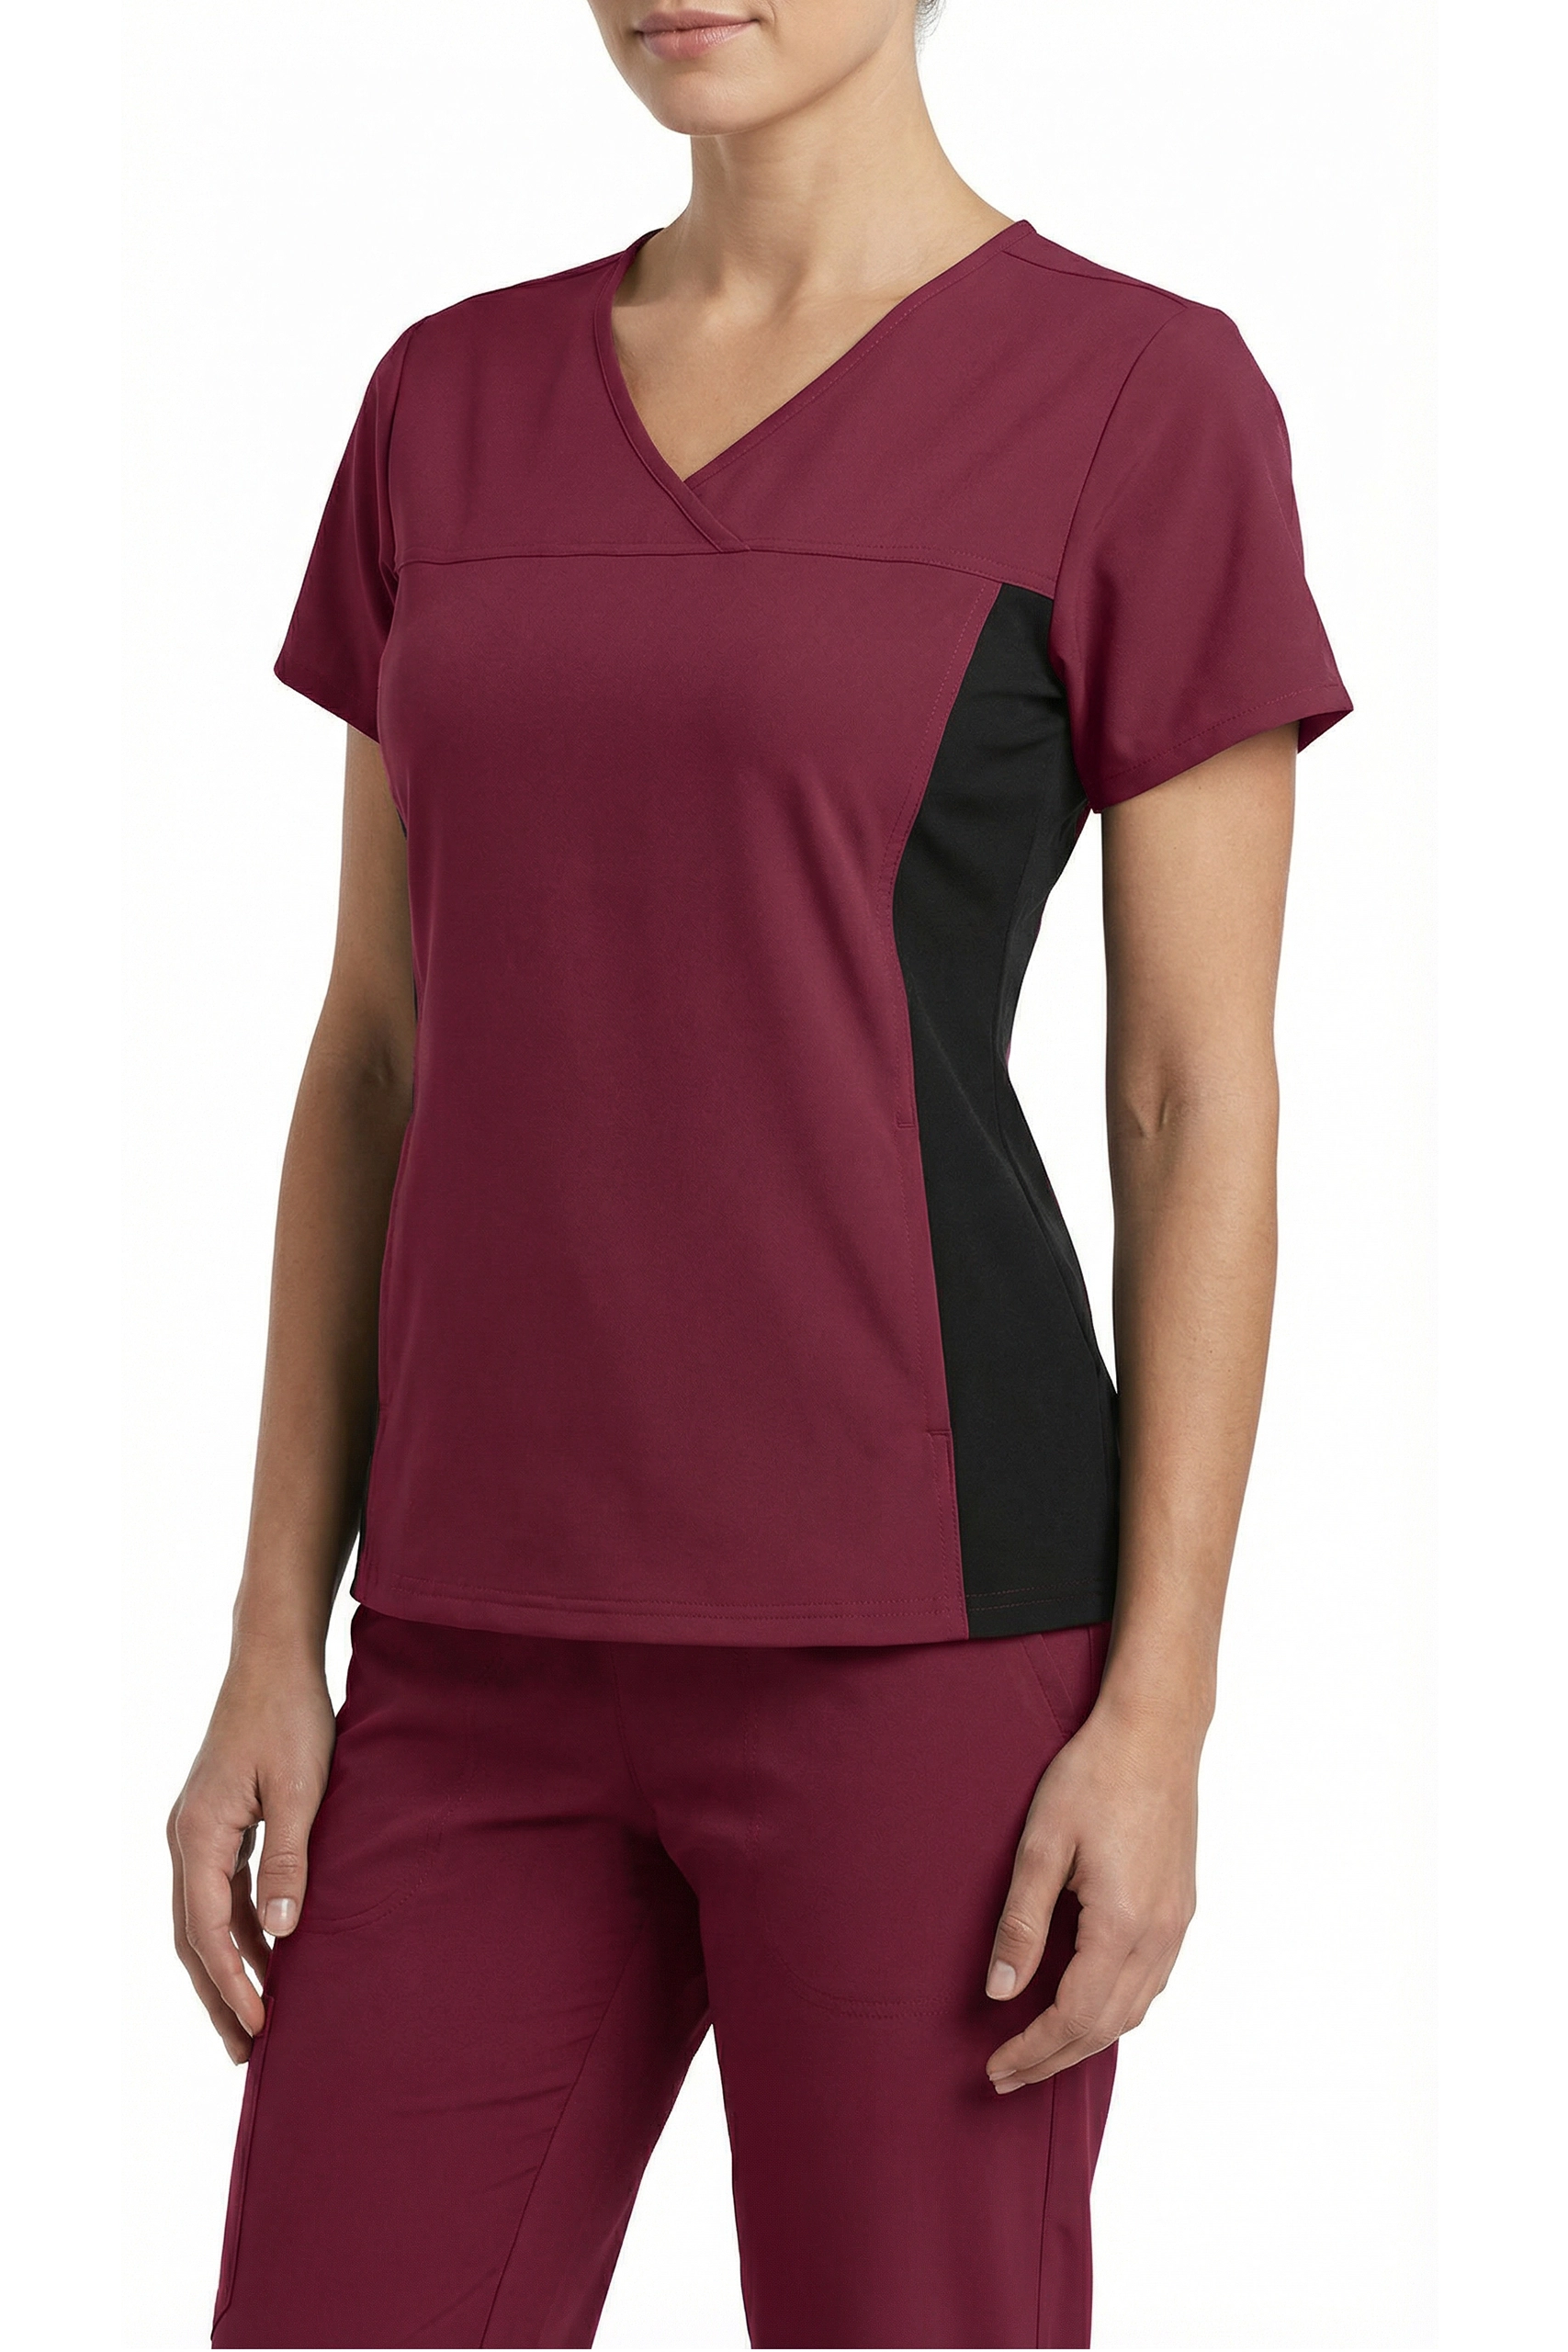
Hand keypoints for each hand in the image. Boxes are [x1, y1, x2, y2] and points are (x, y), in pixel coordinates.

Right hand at [168, 1652, 336, 2060]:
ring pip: (203, 1917)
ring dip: (226, 1967)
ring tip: (252, 2019)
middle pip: (193, 1936)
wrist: (274, 1659)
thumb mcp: (301, 1790)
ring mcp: (198, 1829)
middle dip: (218, 1994)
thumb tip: (282, 1933)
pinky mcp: (218, 1820)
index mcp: (199, 1834)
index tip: (257, 2029)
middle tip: (243, 2052)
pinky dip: (236, 1929)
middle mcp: (186, 1837)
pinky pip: (218, 1891)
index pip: (207, 1931)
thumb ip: (290, 1862)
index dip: (232, 1984)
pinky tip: (267, 1953)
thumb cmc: (291, 1717)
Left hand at [984, 1697, 1199, 2089]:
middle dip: (1053, 2059)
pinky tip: (1088, 2007)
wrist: (1155, 1733)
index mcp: (1122, 1925)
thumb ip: (1022, 1923)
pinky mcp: (1181, 1910)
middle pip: (1106, 2027)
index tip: (994, 2069)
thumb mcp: (1042, 1844)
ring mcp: (1177, 1926)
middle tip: (1006, 2077)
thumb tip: (999, 1992)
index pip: (1073, 2017)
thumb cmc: (1093, 1777)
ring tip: (1039, 2052)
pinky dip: (1115, 2010)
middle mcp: (1159, 1937)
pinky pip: (1151, 1984)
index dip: (1032, 2050)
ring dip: (1085, 2040)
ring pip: (1133, 2011)